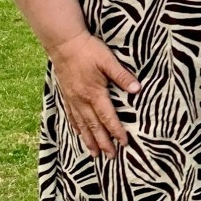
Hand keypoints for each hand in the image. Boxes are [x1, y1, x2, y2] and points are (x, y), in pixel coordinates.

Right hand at [46, 32, 139, 158]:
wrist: (63, 43)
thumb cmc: (88, 50)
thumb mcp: (108, 60)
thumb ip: (122, 76)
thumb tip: (137, 89)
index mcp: (95, 93)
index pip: (108, 117)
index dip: (116, 131)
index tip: (124, 143)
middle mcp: (82, 100)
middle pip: (94, 126)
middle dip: (103, 143)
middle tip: (110, 157)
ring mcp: (72, 99)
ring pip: (82, 125)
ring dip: (89, 140)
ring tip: (94, 154)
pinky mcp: (66, 95)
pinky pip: (71, 116)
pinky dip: (77, 128)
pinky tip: (79, 134)